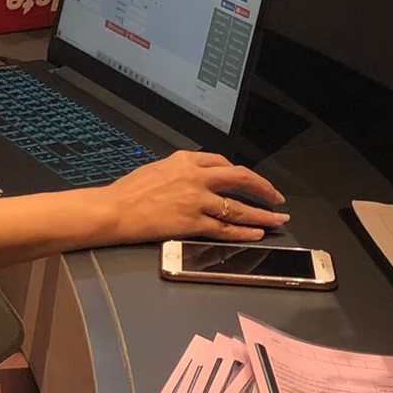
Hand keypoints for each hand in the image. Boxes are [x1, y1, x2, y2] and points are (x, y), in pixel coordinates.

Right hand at [91, 149, 287, 244]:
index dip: (239, 172)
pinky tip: (257, 233)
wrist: (115, 209)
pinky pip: (226, 228)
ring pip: (239, 207)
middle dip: (263, 187)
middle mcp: (196, 176)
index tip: (247, 180)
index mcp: (185, 160)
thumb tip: (194, 179)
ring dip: (262, 214)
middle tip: (276, 197)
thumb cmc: (129, 191)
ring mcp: (197, 200)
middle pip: (240, 177)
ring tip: (278, 220)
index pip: (221, 162)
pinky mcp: (194, 223)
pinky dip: (244, 231)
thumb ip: (180, 171)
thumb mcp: (157, 169)